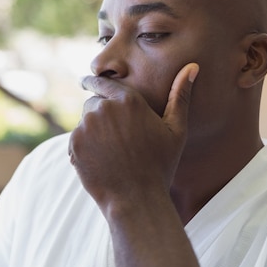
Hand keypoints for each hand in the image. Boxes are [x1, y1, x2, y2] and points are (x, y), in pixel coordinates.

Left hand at [68, 63, 198, 210]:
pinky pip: (76, 139)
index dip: (93, 82)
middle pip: (93, 104)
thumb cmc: (160, 165)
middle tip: (115, 138)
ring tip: (110, 152)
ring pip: (84, 121)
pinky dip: (83, 147)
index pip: (102, 83)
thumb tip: (192, 67)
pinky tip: (100, 161)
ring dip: (92, 130)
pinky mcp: (74, 143)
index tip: (85, 81)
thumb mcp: (175, 130)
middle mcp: (104, 109)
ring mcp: (86, 126)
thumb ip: (180, 96)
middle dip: (100, 115)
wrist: (137, 199)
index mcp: (128, 101)